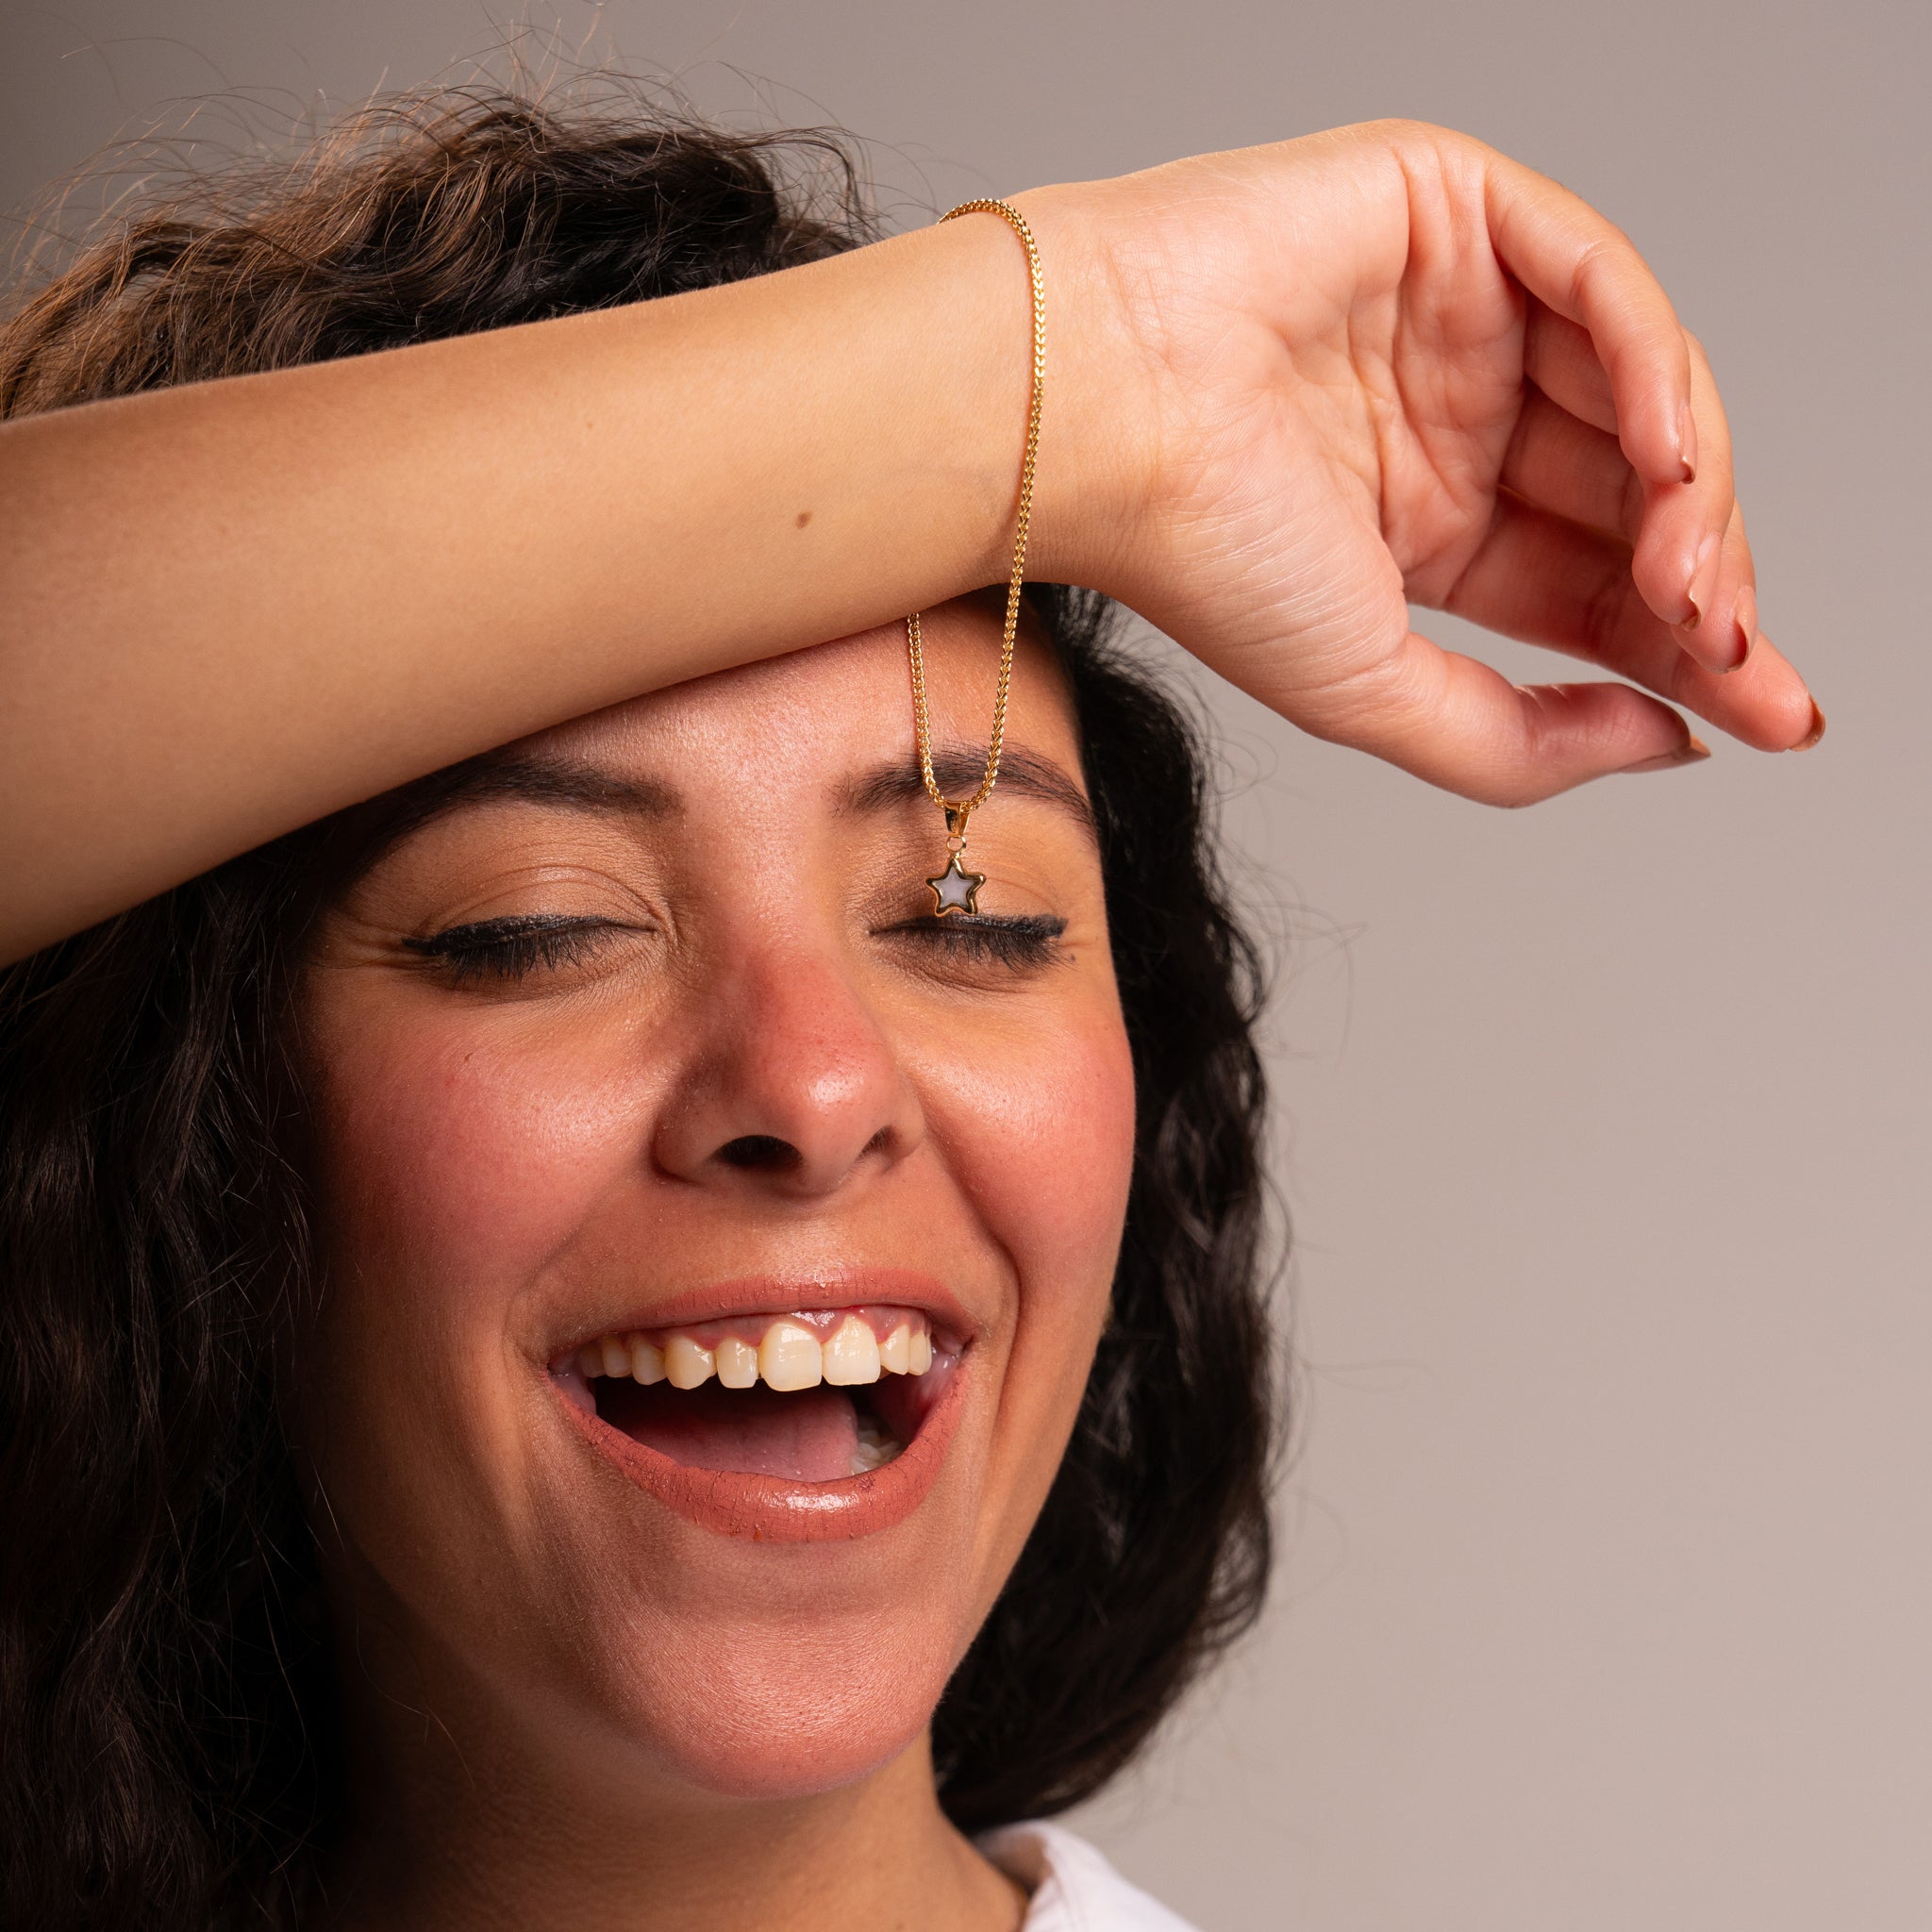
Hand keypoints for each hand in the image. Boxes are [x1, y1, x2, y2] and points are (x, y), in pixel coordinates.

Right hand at [1030, 120, 1818, 802]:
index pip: (1593, 585)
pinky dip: (1653, 371)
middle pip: (1636, 497)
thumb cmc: (1194, 550)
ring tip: (1692, 588)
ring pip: (1642, 392)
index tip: (1764, 718)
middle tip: (1735, 662)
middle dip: (1707, 585)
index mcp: (1426, 527)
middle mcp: (1456, 421)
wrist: (1094, 417)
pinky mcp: (1458, 212)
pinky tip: (1665, 464)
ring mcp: (1463, 317)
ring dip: (1695, 494)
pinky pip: (1601, 285)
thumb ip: (1518, 741)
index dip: (1687, 650)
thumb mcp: (1374, 692)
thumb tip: (1668, 745)